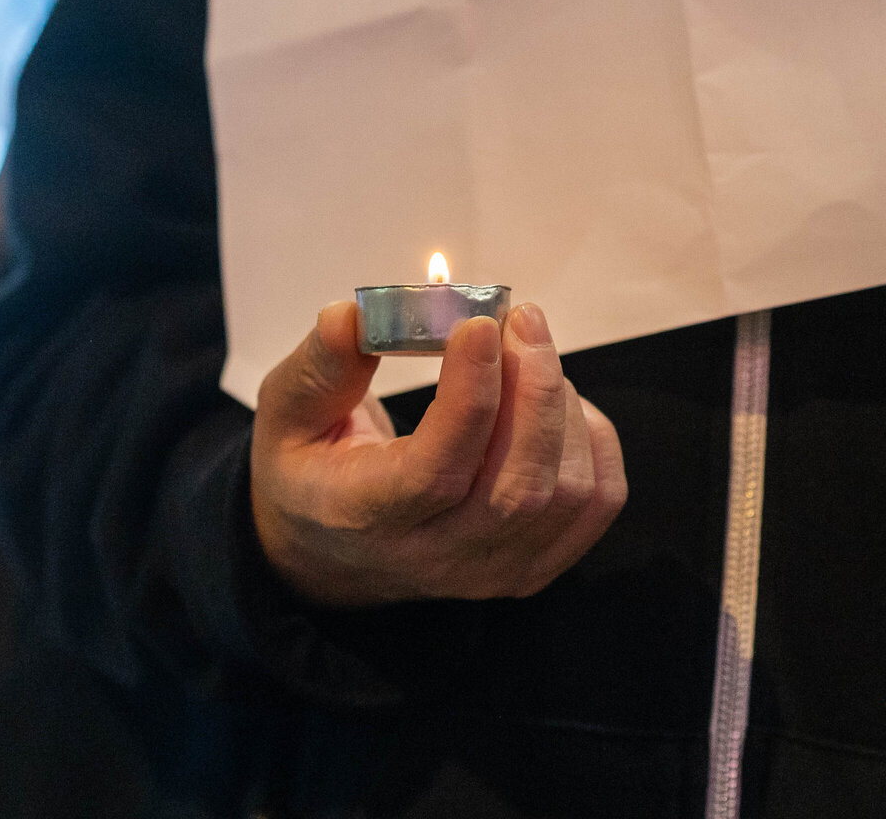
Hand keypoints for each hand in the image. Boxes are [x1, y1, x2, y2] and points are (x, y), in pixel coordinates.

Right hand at [251, 300, 626, 606]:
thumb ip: (318, 366)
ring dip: (560, 404)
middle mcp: (436, 557)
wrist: (335, 553)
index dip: (470, 395)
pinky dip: (594, 438)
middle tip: (521, 318)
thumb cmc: (315, 469)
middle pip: (518, 485)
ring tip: (527, 354)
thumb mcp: (287, 416)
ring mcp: (493, 570)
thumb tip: (351, 316)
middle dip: (533, 387)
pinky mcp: (535, 565)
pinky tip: (555, 402)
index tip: (479, 324)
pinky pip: (599, 500)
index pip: (435, 472)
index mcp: (366, 518)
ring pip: (566, 490)